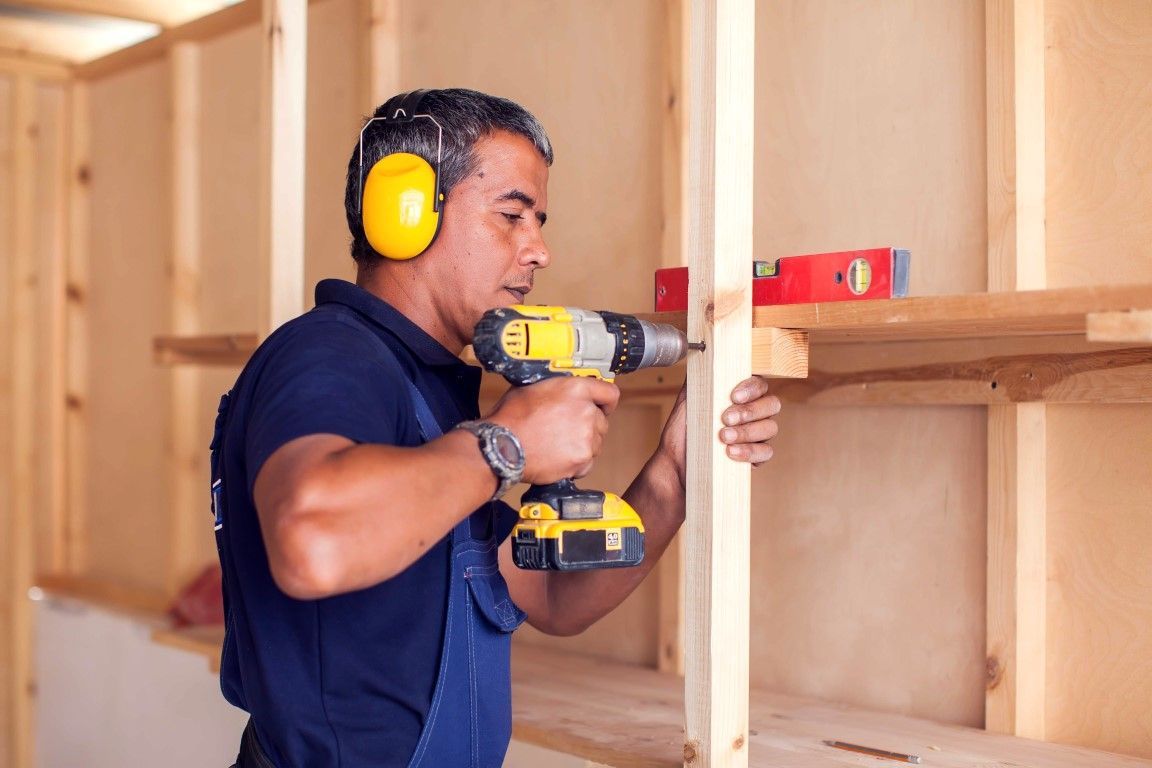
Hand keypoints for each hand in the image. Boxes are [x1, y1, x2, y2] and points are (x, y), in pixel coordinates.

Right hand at [486, 377, 619, 484]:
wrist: (501, 447)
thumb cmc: (511, 418)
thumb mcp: (533, 387)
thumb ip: (558, 389)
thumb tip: (563, 392)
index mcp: (576, 389)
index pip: (610, 393)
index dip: (605, 402)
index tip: (601, 407)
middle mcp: (586, 412)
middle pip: (602, 422)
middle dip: (588, 426)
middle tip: (565, 430)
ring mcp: (586, 438)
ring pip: (595, 444)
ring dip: (582, 445)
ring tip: (557, 446)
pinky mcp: (581, 460)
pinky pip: (587, 464)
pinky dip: (576, 464)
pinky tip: (557, 459)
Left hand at [657, 375, 780, 486]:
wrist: (675, 462)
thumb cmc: (683, 430)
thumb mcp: (687, 399)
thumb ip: (699, 377)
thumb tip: (702, 352)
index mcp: (741, 395)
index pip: (759, 384)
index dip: (751, 388)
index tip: (734, 396)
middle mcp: (753, 413)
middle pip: (771, 405)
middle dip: (749, 411)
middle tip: (725, 419)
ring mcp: (756, 435)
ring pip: (770, 428)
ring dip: (747, 432)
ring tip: (723, 438)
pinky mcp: (755, 457)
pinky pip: (765, 452)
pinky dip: (750, 452)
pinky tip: (731, 452)